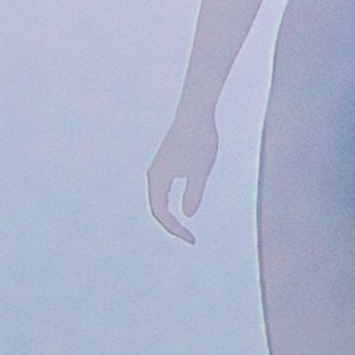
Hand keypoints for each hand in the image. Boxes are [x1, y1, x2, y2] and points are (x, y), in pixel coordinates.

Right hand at [147, 112, 220, 243]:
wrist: (195, 115)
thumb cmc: (200, 142)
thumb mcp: (201, 172)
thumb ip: (193, 194)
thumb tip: (187, 215)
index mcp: (158, 179)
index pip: (161, 213)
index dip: (175, 229)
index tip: (192, 240)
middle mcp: (154, 175)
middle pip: (157, 208)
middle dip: (172, 225)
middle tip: (190, 238)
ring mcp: (159, 168)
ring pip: (159, 198)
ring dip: (169, 214)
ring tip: (184, 228)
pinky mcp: (167, 161)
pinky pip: (165, 188)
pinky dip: (171, 201)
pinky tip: (184, 205)